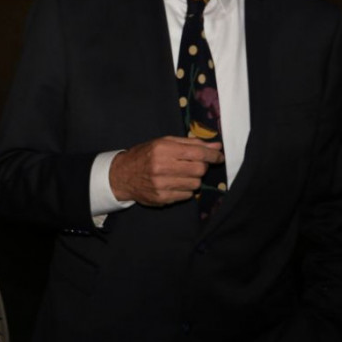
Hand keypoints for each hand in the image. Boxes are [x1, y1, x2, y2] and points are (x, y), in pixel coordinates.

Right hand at [109, 136, 223, 206]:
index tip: (219, 157)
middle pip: (199, 169)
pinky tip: (175, 184)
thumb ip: (191, 143)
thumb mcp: (164, 143)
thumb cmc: (145, 155)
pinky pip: (186, 196)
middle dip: (202, 167)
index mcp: (163, 149)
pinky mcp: (161, 198)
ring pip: (195, 184)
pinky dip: (185, 190)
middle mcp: (161, 166)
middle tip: (194, 165)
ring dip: (193, 179)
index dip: (212, 155)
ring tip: (182, 174)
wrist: (122, 174)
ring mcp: (161, 184)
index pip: (197, 153)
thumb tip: (216, 146)